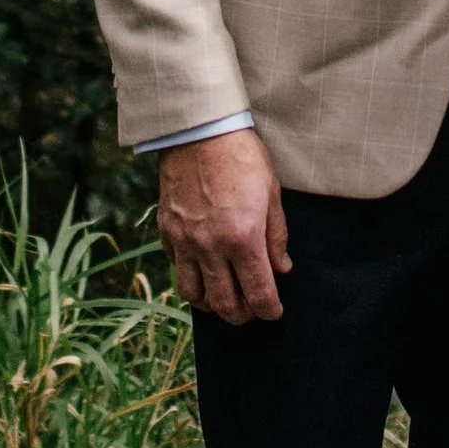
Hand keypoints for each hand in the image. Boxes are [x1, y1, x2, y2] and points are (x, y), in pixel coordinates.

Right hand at [158, 128, 290, 324]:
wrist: (199, 132)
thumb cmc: (241, 158)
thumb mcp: (271, 195)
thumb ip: (276, 237)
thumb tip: (281, 268)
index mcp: (243, 238)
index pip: (258, 293)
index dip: (269, 310)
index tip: (274, 313)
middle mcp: (211, 247)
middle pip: (224, 303)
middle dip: (242, 316)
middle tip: (251, 312)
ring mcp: (185, 241)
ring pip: (194, 295)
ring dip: (211, 305)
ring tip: (224, 299)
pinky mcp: (167, 232)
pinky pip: (177, 269)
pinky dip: (191, 278)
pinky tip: (203, 271)